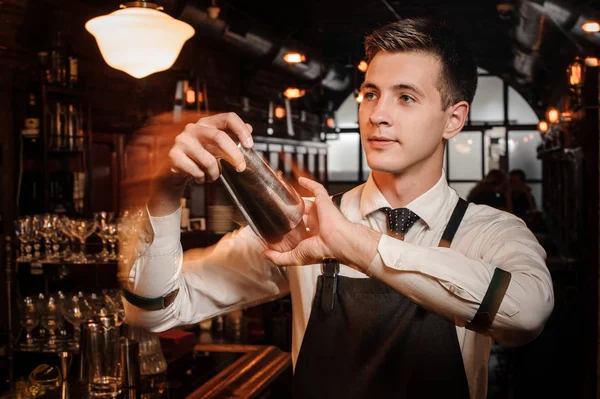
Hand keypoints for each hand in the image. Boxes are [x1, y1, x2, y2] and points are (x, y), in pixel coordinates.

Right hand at [168, 112, 253, 183]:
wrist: (175, 171)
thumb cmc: (199, 157)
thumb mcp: (217, 146)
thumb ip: (232, 137)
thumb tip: (250, 127)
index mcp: (206, 123)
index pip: (228, 118)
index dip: (241, 130)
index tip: (249, 145)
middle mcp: (193, 128)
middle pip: (219, 137)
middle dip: (234, 155)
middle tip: (241, 167)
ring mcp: (182, 141)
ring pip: (209, 160)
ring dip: (215, 174)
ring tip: (211, 175)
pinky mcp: (174, 155)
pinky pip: (197, 171)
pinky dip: (202, 179)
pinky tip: (199, 176)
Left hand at [263, 177, 380, 269]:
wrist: (338, 241)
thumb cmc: (322, 251)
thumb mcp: (296, 258)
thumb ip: (279, 258)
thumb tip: (264, 254)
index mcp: (313, 239)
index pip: (299, 233)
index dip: (289, 230)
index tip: (277, 228)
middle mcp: (317, 225)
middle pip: (302, 217)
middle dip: (291, 214)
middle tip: (278, 211)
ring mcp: (321, 213)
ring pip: (308, 203)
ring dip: (296, 199)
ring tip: (283, 195)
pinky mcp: (324, 201)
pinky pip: (317, 189)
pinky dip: (309, 184)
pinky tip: (299, 181)